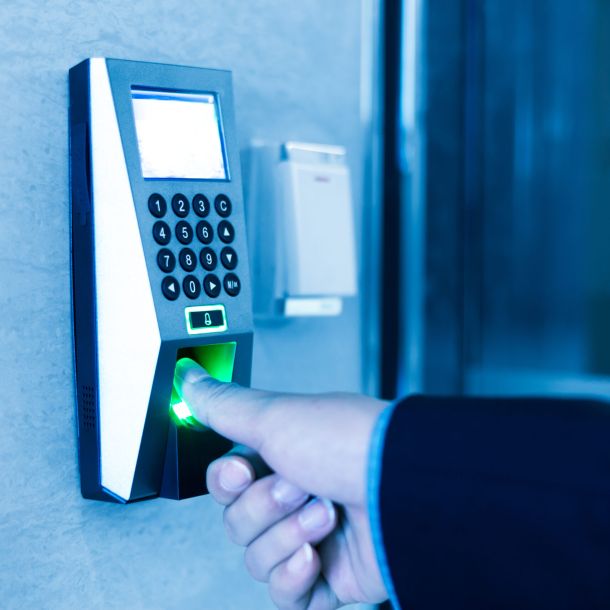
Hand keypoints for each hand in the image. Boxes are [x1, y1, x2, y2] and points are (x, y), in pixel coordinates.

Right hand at [174, 358, 389, 609]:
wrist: (404, 491)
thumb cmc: (349, 444)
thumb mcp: (276, 416)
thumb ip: (225, 405)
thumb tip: (189, 379)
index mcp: (281, 456)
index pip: (225, 483)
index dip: (226, 482)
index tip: (242, 470)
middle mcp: (295, 495)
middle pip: (237, 524)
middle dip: (266, 508)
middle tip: (299, 487)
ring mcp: (312, 536)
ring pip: (257, 560)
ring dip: (287, 538)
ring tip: (324, 516)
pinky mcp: (330, 577)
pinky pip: (286, 596)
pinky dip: (296, 580)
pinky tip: (316, 557)